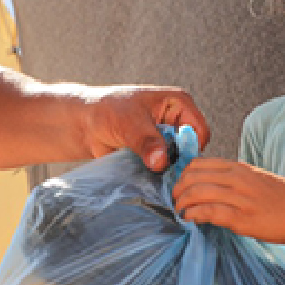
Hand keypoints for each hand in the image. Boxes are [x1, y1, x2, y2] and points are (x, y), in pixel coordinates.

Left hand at [81, 85, 209, 170]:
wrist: (85, 124)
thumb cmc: (107, 112)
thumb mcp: (129, 123)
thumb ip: (147, 142)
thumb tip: (161, 161)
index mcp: (178, 103)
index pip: (199, 131)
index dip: (191, 148)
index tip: (175, 163)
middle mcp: (177, 121)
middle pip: (192, 148)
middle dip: (181, 162)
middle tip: (164, 174)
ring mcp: (167, 139)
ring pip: (179, 161)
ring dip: (170, 171)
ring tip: (158, 179)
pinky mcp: (156, 154)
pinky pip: (166, 169)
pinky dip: (160, 176)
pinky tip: (152, 181)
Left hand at [170, 158, 284, 242]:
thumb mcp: (257, 181)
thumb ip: (235, 182)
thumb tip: (212, 190)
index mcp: (239, 168)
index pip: (197, 164)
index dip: (182, 177)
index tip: (179, 189)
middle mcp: (237, 179)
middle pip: (191, 177)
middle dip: (177, 190)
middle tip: (175, 203)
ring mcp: (239, 198)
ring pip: (196, 193)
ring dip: (182, 204)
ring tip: (181, 214)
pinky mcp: (243, 219)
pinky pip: (208, 212)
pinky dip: (193, 216)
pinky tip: (191, 221)